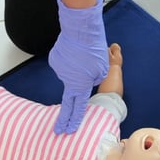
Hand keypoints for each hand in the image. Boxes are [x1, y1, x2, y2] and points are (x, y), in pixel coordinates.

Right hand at [49, 0, 107, 133]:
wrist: (80, 29)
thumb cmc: (94, 49)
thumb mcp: (104, 68)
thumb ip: (96, 78)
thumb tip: (87, 78)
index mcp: (80, 85)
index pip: (76, 108)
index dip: (72, 120)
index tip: (66, 131)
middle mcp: (67, 80)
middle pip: (70, 93)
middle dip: (66, 111)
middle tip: (59, 127)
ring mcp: (60, 68)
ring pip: (70, 71)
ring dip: (77, 66)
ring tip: (85, 54)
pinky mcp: (56, 58)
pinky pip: (65, 61)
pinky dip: (70, 57)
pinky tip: (76, 49)